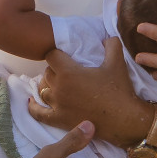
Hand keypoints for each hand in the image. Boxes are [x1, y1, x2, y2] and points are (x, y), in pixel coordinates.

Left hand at [27, 39, 155, 146]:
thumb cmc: (119, 90)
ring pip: (43, 90)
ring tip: (58, 85)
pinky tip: (32, 102)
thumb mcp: (117, 63)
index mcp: (69, 72)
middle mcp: (59, 87)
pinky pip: (39, 113)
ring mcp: (57, 105)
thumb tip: (107, 38)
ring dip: (48, 85)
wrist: (124, 120)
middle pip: (47, 72)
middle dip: (55, 69)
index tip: (66, 56)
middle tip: (68, 71)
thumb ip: (112, 45)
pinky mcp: (59, 120)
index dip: (58, 54)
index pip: (52, 55)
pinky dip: (34, 107)